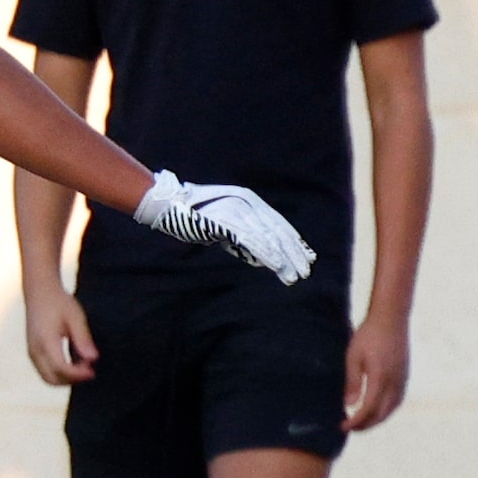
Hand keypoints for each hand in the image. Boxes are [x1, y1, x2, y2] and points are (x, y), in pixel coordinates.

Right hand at [23, 284, 96, 385]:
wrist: (40, 292)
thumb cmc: (59, 303)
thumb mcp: (75, 317)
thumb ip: (83, 338)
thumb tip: (93, 359)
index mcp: (46, 340)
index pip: (61, 367)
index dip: (78, 374)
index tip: (92, 370)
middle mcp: (35, 350)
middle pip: (52, 379)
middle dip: (72, 380)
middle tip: (90, 371)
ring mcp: (32, 352)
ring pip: (47, 378)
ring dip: (66, 378)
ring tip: (83, 366)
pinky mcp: (33, 352)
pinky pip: (45, 371)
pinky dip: (60, 373)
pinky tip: (75, 362)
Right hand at [133, 171, 315, 283]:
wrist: (169, 204)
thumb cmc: (194, 215)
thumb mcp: (224, 223)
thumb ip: (242, 236)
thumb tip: (261, 258)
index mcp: (249, 201)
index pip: (278, 223)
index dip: (294, 241)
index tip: (307, 256)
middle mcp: (248, 204)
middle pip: (278, 231)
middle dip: (294, 252)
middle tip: (306, 271)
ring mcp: (239, 212)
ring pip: (269, 238)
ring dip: (284, 259)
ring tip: (295, 276)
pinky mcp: (229, 222)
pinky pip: (253, 241)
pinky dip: (268, 255)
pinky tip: (277, 267)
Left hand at [343, 314, 411, 431]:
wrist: (391, 318)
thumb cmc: (369, 334)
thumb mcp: (353, 356)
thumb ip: (352, 382)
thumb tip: (349, 405)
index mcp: (380, 378)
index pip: (368, 409)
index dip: (356, 421)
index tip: (343, 426)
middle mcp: (394, 382)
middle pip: (381, 414)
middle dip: (365, 425)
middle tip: (351, 428)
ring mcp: (402, 380)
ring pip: (391, 409)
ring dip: (377, 419)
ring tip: (363, 422)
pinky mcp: (405, 376)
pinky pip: (397, 400)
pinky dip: (387, 410)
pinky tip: (378, 409)